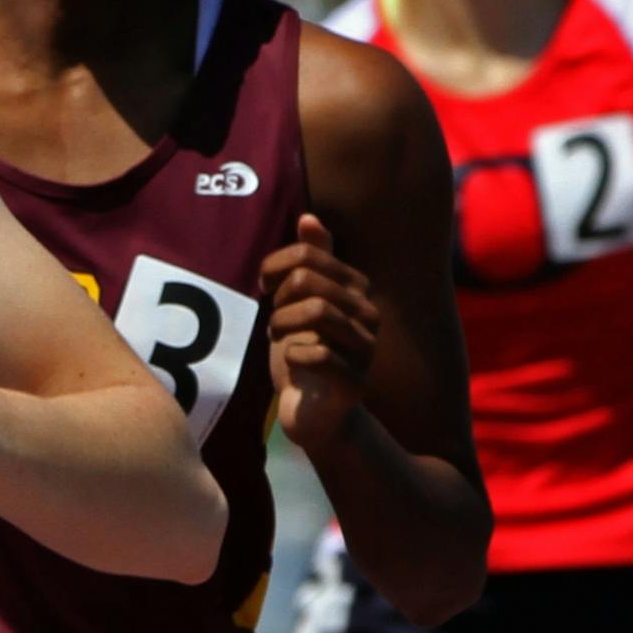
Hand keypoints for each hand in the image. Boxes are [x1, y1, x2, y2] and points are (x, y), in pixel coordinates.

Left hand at [260, 215, 379, 453]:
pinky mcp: (353, 383)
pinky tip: (290, 361)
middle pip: (310, 279)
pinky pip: (319, 354)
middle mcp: (367, 315)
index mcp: (355, 289)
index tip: (264, 285)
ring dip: (283, 322)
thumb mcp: (300, 303)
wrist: (314, 415)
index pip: (311, 253)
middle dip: (279, 297)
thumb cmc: (305, 353)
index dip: (276, 265)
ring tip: (277, 335)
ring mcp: (364, 350)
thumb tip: (310, 217)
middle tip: (273, 316)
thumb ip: (311, 263)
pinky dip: (293, 355)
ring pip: (317, 311)